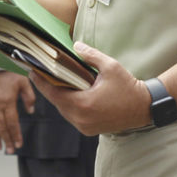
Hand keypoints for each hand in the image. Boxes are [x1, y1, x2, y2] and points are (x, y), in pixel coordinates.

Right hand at [0, 71, 34, 153]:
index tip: (19, 144)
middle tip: (9, 150)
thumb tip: (31, 112)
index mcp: (8, 100)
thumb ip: (29, 97)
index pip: (13, 122)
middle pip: (2, 127)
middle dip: (7, 140)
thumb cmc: (7, 70)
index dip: (16, 135)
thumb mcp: (23, 81)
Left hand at [28, 42, 150, 135]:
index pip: (54, 93)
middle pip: (56, 102)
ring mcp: (84, 127)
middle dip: (48, 88)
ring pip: (63, 110)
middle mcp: (81, 119)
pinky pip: (71, 116)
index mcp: (83, 104)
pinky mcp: (89, 130)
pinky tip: (66, 93)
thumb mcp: (110, 66)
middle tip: (39, 73)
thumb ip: (90, 56)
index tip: (31, 71)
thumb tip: (76, 46)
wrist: (145, 108)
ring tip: (51, 81)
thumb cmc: (129, 87)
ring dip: (57, 97)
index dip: (41, 82)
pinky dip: (67, 105)